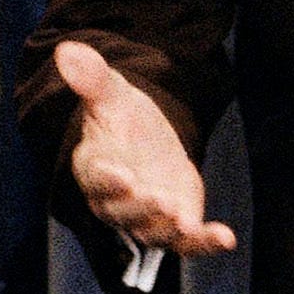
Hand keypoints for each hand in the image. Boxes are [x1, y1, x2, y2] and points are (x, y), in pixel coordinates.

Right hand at [55, 39, 235, 258]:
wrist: (146, 140)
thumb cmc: (121, 119)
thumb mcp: (111, 94)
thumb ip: (92, 78)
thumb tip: (68, 50)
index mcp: (95, 168)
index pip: (97, 178)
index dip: (108, 180)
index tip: (122, 176)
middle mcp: (117, 200)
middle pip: (124, 212)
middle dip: (141, 208)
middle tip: (160, 201)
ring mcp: (147, 216)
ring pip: (153, 232)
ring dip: (169, 229)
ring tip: (186, 221)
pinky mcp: (175, 224)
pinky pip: (187, 241)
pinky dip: (205, 243)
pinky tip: (225, 238)